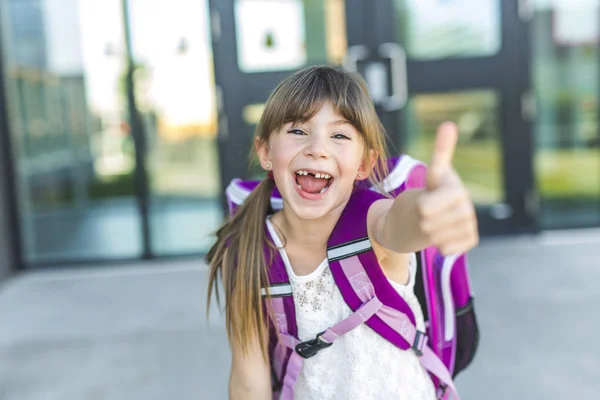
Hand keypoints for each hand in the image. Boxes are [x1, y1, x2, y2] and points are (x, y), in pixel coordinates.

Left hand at [417, 122, 478, 255]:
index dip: (423, 207)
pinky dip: (439, 245)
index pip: (428, 206)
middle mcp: (467, 207)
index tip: (423, 205)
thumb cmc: (430, 192)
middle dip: (422, 220)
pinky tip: (442, 234)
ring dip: (429, 232)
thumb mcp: (431, 174)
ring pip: (435, 237)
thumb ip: (441, 152)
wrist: (432, 217)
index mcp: (456, 189)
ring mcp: (470, 224)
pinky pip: (446, 249)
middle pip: (428, 223)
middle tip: (426, 213)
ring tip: (433, 221)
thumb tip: (449, 125)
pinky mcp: (471, 240)